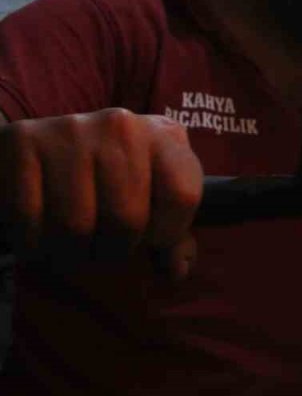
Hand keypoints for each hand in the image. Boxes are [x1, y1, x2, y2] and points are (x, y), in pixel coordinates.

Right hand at [0, 109, 203, 279]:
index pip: (182, 196)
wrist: (39, 146)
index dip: (164, 234)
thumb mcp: (148, 194)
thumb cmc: (104, 179)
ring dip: (70, 252)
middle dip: (112, 249)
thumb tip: (177, 270)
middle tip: (98, 246)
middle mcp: (122, 126)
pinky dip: (32, 242)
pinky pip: (29, 218)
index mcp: (164, 135)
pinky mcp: (24, 141)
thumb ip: (170, 234)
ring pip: (77, 225)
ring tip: (68, 242)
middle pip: (128, 219)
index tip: (147, 238)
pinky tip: (37, 234)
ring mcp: (72, 130)